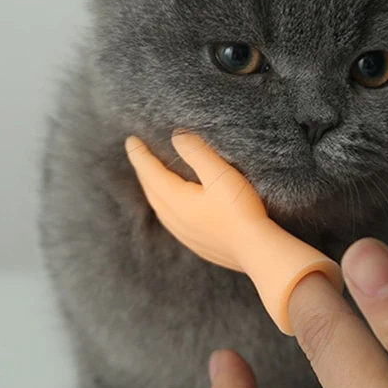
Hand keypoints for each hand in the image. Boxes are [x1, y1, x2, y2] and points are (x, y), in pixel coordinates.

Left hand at [125, 133, 341, 332]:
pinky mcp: (198, 245)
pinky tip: (174, 210)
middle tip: (138, 155)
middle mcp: (174, 219)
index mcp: (176, 200)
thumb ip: (197, 151)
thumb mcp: (219, 173)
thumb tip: (177, 136)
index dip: (140, 155)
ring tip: (151, 180)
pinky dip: (166, 208)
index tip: (131, 140)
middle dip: (143, 171)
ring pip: (160, 208)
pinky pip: (172, 222)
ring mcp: (185, 235)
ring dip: (153, 191)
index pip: (150, 172)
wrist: (257, 251)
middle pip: (151, 191)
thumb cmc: (240, 210)